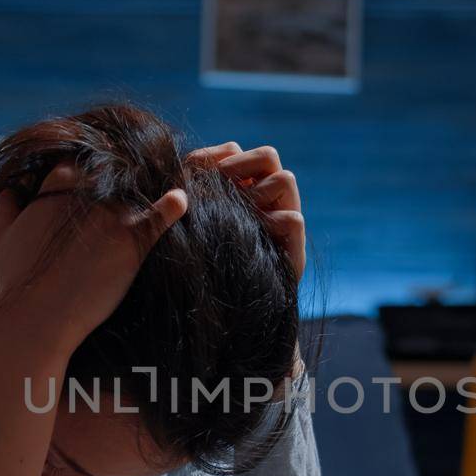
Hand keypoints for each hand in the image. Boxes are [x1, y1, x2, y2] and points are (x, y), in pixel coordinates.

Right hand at [0, 163, 186, 350]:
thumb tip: (11, 190)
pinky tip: (180, 199)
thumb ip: (6, 208)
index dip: (81, 173)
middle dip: (112, 180)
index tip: (87, 185)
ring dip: (142, 192)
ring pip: (135, 192)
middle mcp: (87, 195)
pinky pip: (160, 216)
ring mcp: (113, 216)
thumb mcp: (2, 238)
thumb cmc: (17, 279)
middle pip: (109, 174)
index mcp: (55, 188)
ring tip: (152, 192)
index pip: (75, 164)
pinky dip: (173, 205)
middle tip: (118, 191)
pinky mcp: (133, 241)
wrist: (37, 317)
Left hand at [190, 142, 304, 279]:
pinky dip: (274, 222)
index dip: (218, 156)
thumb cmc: (192, 273)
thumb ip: (185, 199)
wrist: (220, 323)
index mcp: (239, 192)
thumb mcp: (184, 230)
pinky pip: (293, 219)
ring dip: (258, 192)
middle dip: (241, 167)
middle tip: (221, 190)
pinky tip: (251, 234)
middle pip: (267, 156)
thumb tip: (182, 171)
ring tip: (236, 214)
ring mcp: (282, 224)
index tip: (195, 172)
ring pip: (284, 179)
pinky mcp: (294, 253)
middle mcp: (265, 204)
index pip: (236, 152)